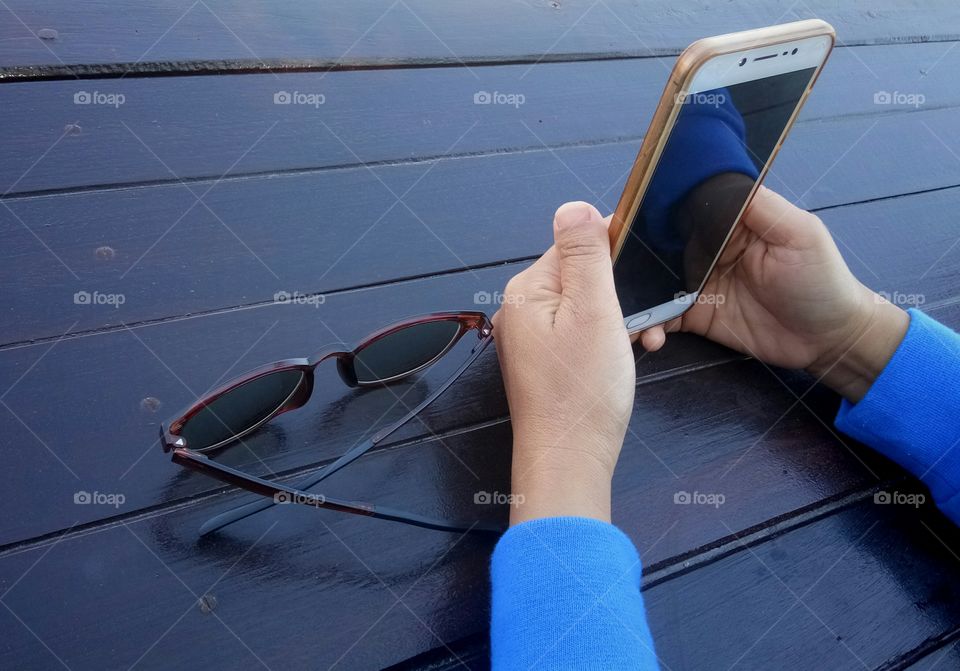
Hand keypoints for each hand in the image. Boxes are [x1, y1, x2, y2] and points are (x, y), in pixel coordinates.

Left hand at [493, 202, 634, 525]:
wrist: (569, 461)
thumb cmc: (584, 390)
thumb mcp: (594, 311)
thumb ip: (586, 255)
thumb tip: (575, 205)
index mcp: (527, 290)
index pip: (575, 244)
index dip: (615, 254)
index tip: (647, 274)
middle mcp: (520, 311)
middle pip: (581, 276)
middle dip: (621, 293)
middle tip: (646, 325)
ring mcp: (529, 340)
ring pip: (585, 307)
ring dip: (619, 320)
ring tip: (641, 345)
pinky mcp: (543, 365)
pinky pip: (578, 335)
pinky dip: (606, 341)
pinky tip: (625, 359)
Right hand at [638, 186, 908, 401]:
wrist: (830, 339)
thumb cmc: (821, 279)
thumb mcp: (798, 232)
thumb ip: (756, 205)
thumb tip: (710, 178)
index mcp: (725, 221)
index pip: (679, 208)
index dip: (646, 211)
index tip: (613, 221)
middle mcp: (704, 248)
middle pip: (654, 245)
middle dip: (624, 255)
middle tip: (599, 269)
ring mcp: (696, 284)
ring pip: (650, 282)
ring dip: (630, 295)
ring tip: (617, 310)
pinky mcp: (695, 317)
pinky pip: (661, 318)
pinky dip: (647, 326)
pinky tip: (646, 337)